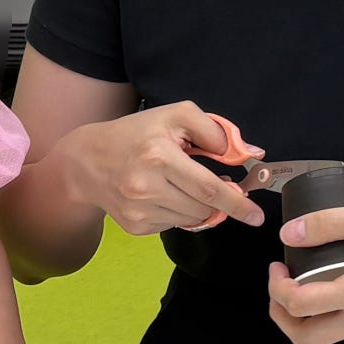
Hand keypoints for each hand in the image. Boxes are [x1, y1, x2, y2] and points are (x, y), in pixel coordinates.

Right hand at [59, 102, 265, 234]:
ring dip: (198, 205)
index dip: (238, 203)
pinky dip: (177, 212)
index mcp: (159, 156)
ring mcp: (139, 210)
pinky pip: (173, 225)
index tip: (256, 215)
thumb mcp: (175, 117)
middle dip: (222, 203)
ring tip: (181, 183)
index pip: (209, 189)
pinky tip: (162, 194)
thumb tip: (249, 154)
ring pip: (192, 219)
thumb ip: (216, 132)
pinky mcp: (134, 226)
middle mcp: (146, 187)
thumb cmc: (136, 134)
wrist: (87, 161)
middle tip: (224, 189)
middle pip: (204, 208)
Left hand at [266, 198, 343, 343]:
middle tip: (280, 285)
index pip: (300, 305)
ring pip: (328, 336)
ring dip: (307, 315)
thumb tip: (290, 234)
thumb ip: (330, 223)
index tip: (278, 264)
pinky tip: (339, 283)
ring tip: (307, 281)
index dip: (277, 286)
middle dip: (282, 315)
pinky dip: (334, 313)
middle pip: (305, 338)